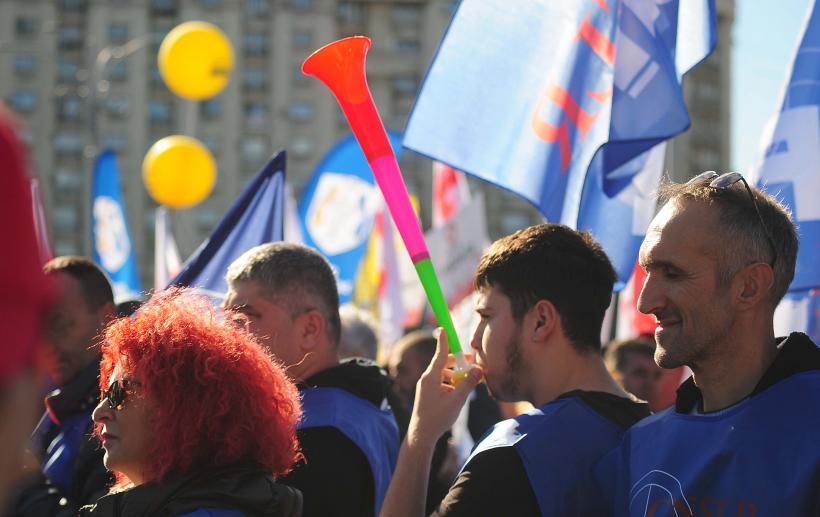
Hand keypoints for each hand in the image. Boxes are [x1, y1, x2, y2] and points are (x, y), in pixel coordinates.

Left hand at [406, 329, 482, 448]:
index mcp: (431, 377)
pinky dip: (451, 384)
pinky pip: (441, 382)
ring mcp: (426, 386)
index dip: (444, 341)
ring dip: (456, 375)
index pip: (440, 354)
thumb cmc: (437, 418)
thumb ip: (468, 384)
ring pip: (444, 374)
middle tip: (473, 364)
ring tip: (469, 383)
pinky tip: (459, 394)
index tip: (444, 327)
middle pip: (444, 363)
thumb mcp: (457, 401)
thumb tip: (479, 370)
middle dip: (459, 362)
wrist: (421, 435)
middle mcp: (427, 378)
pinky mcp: (427, 393)